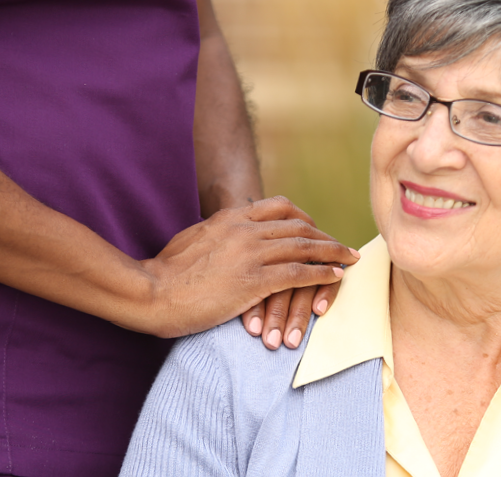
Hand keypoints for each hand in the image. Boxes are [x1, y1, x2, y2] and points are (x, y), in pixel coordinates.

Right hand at [129, 196, 359, 337]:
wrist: (149, 292)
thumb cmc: (163, 272)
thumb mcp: (191, 238)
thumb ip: (214, 232)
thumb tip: (223, 231)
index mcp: (230, 218)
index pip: (278, 207)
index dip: (303, 218)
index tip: (315, 227)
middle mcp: (245, 230)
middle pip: (298, 226)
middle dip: (325, 236)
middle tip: (342, 245)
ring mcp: (251, 254)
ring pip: (305, 247)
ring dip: (333, 252)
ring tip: (351, 258)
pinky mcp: (254, 281)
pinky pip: (299, 273)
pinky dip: (322, 273)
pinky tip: (336, 276)